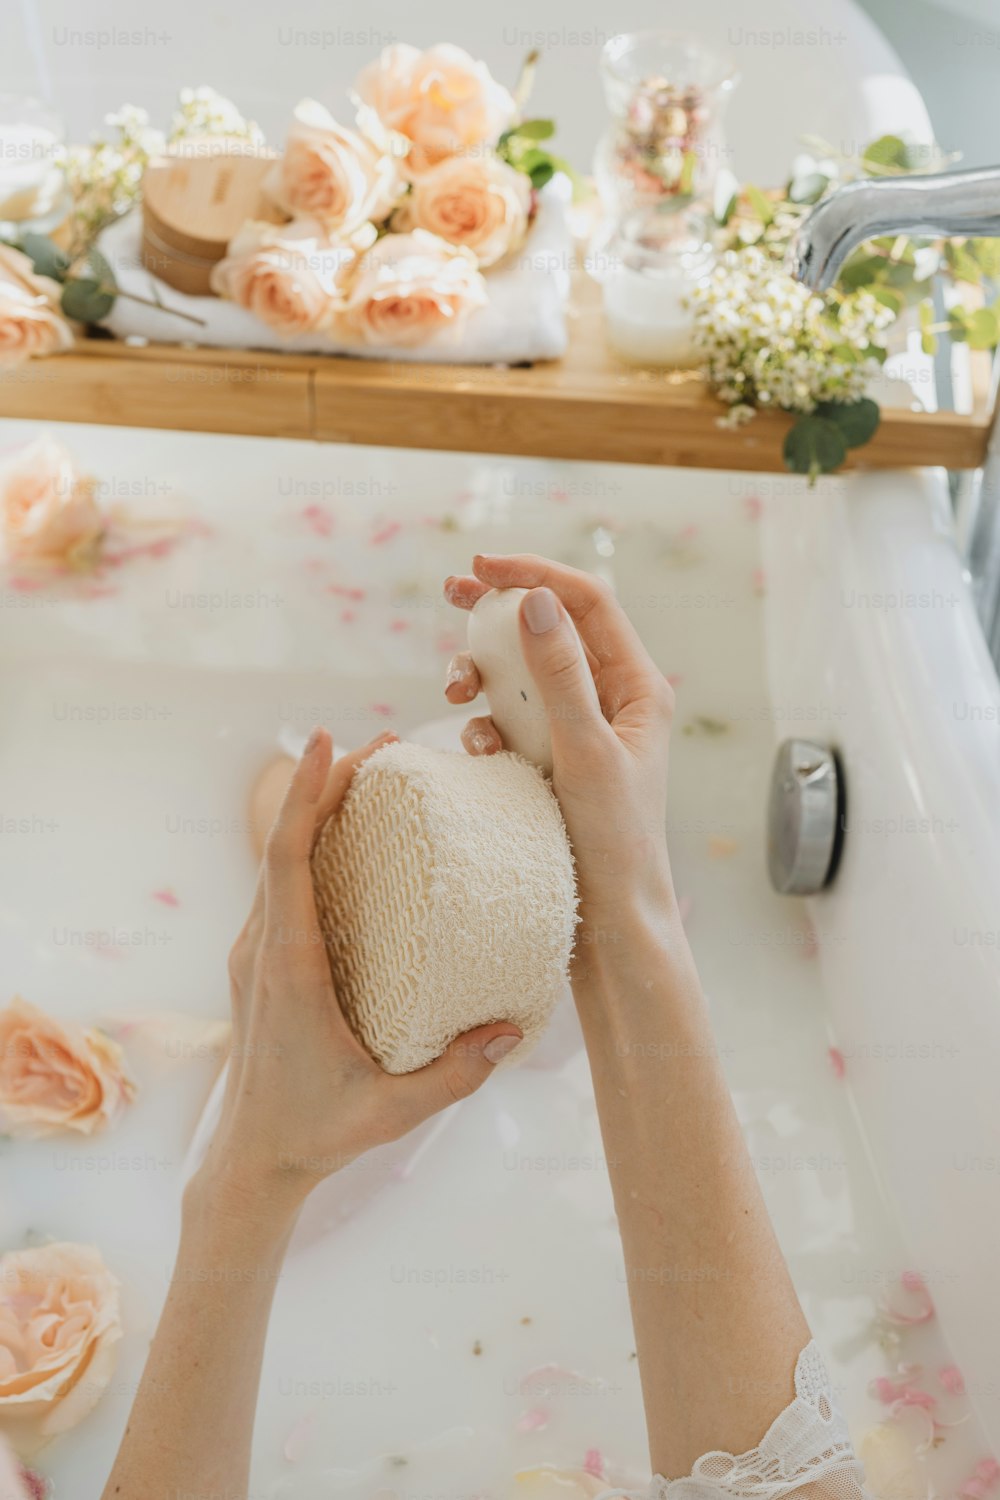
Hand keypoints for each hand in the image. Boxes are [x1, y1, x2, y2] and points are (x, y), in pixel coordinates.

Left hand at [192, 728, 521, 1220]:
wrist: (252, 1158)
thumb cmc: (318, 1133)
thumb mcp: (392, 1112)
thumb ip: (454, 1075)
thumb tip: (514, 1028)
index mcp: (286, 969)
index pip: (286, 860)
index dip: (304, 796)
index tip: (328, 741)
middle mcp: (263, 948)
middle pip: (285, 843)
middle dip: (326, 784)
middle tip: (386, 745)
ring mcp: (258, 952)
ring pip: (281, 860)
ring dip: (319, 810)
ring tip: (375, 774)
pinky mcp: (264, 959)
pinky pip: (284, 884)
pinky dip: (313, 845)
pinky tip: (355, 837)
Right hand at [443, 554, 675, 925]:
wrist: (610, 927)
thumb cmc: (615, 845)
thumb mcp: (585, 754)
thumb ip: (559, 677)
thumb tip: (537, 601)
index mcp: (638, 688)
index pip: (587, 604)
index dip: (535, 575)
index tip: (482, 568)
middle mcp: (611, 700)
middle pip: (550, 628)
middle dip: (499, 609)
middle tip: (451, 589)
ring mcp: (577, 730)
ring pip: (521, 674)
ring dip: (482, 671)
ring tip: (454, 689)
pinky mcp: (548, 761)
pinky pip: (508, 721)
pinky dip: (484, 723)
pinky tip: (477, 747)